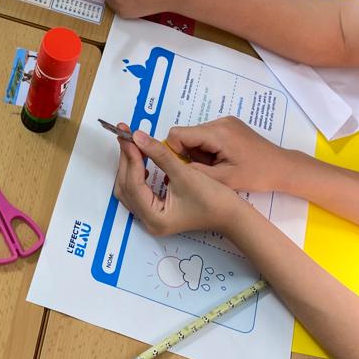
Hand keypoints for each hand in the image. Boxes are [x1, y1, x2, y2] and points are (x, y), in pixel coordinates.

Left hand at [114, 126, 241, 237]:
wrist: (233, 215)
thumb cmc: (214, 199)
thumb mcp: (185, 173)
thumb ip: (160, 154)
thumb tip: (138, 137)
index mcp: (155, 218)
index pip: (133, 184)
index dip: (130, 158)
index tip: (129, 137)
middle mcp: (149, 221)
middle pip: (125, 187)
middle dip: (126, 161)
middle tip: (127, 137)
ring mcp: (152, 218)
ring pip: (129, 189)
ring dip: (129, 166)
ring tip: (133, 145)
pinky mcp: (157, 211)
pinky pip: (138, 190)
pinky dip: (137, 174)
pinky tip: (142, 161)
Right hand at [165, 117, 297, 193]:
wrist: (282, 167)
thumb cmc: (256, 175)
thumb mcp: (224, 180)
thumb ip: (196, 172)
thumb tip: (174, 168)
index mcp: (217, 133)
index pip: (178, 134)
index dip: (175, 151)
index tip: (186, 167)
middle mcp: (220, 122)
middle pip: (187, 134)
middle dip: (189, 153)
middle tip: (206, 170)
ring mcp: (226, 121)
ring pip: (196, 135)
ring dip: (199, 152)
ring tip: (217, 167)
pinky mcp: (230, 125)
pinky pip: (207, 134)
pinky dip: (208, 148)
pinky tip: (222, 160)